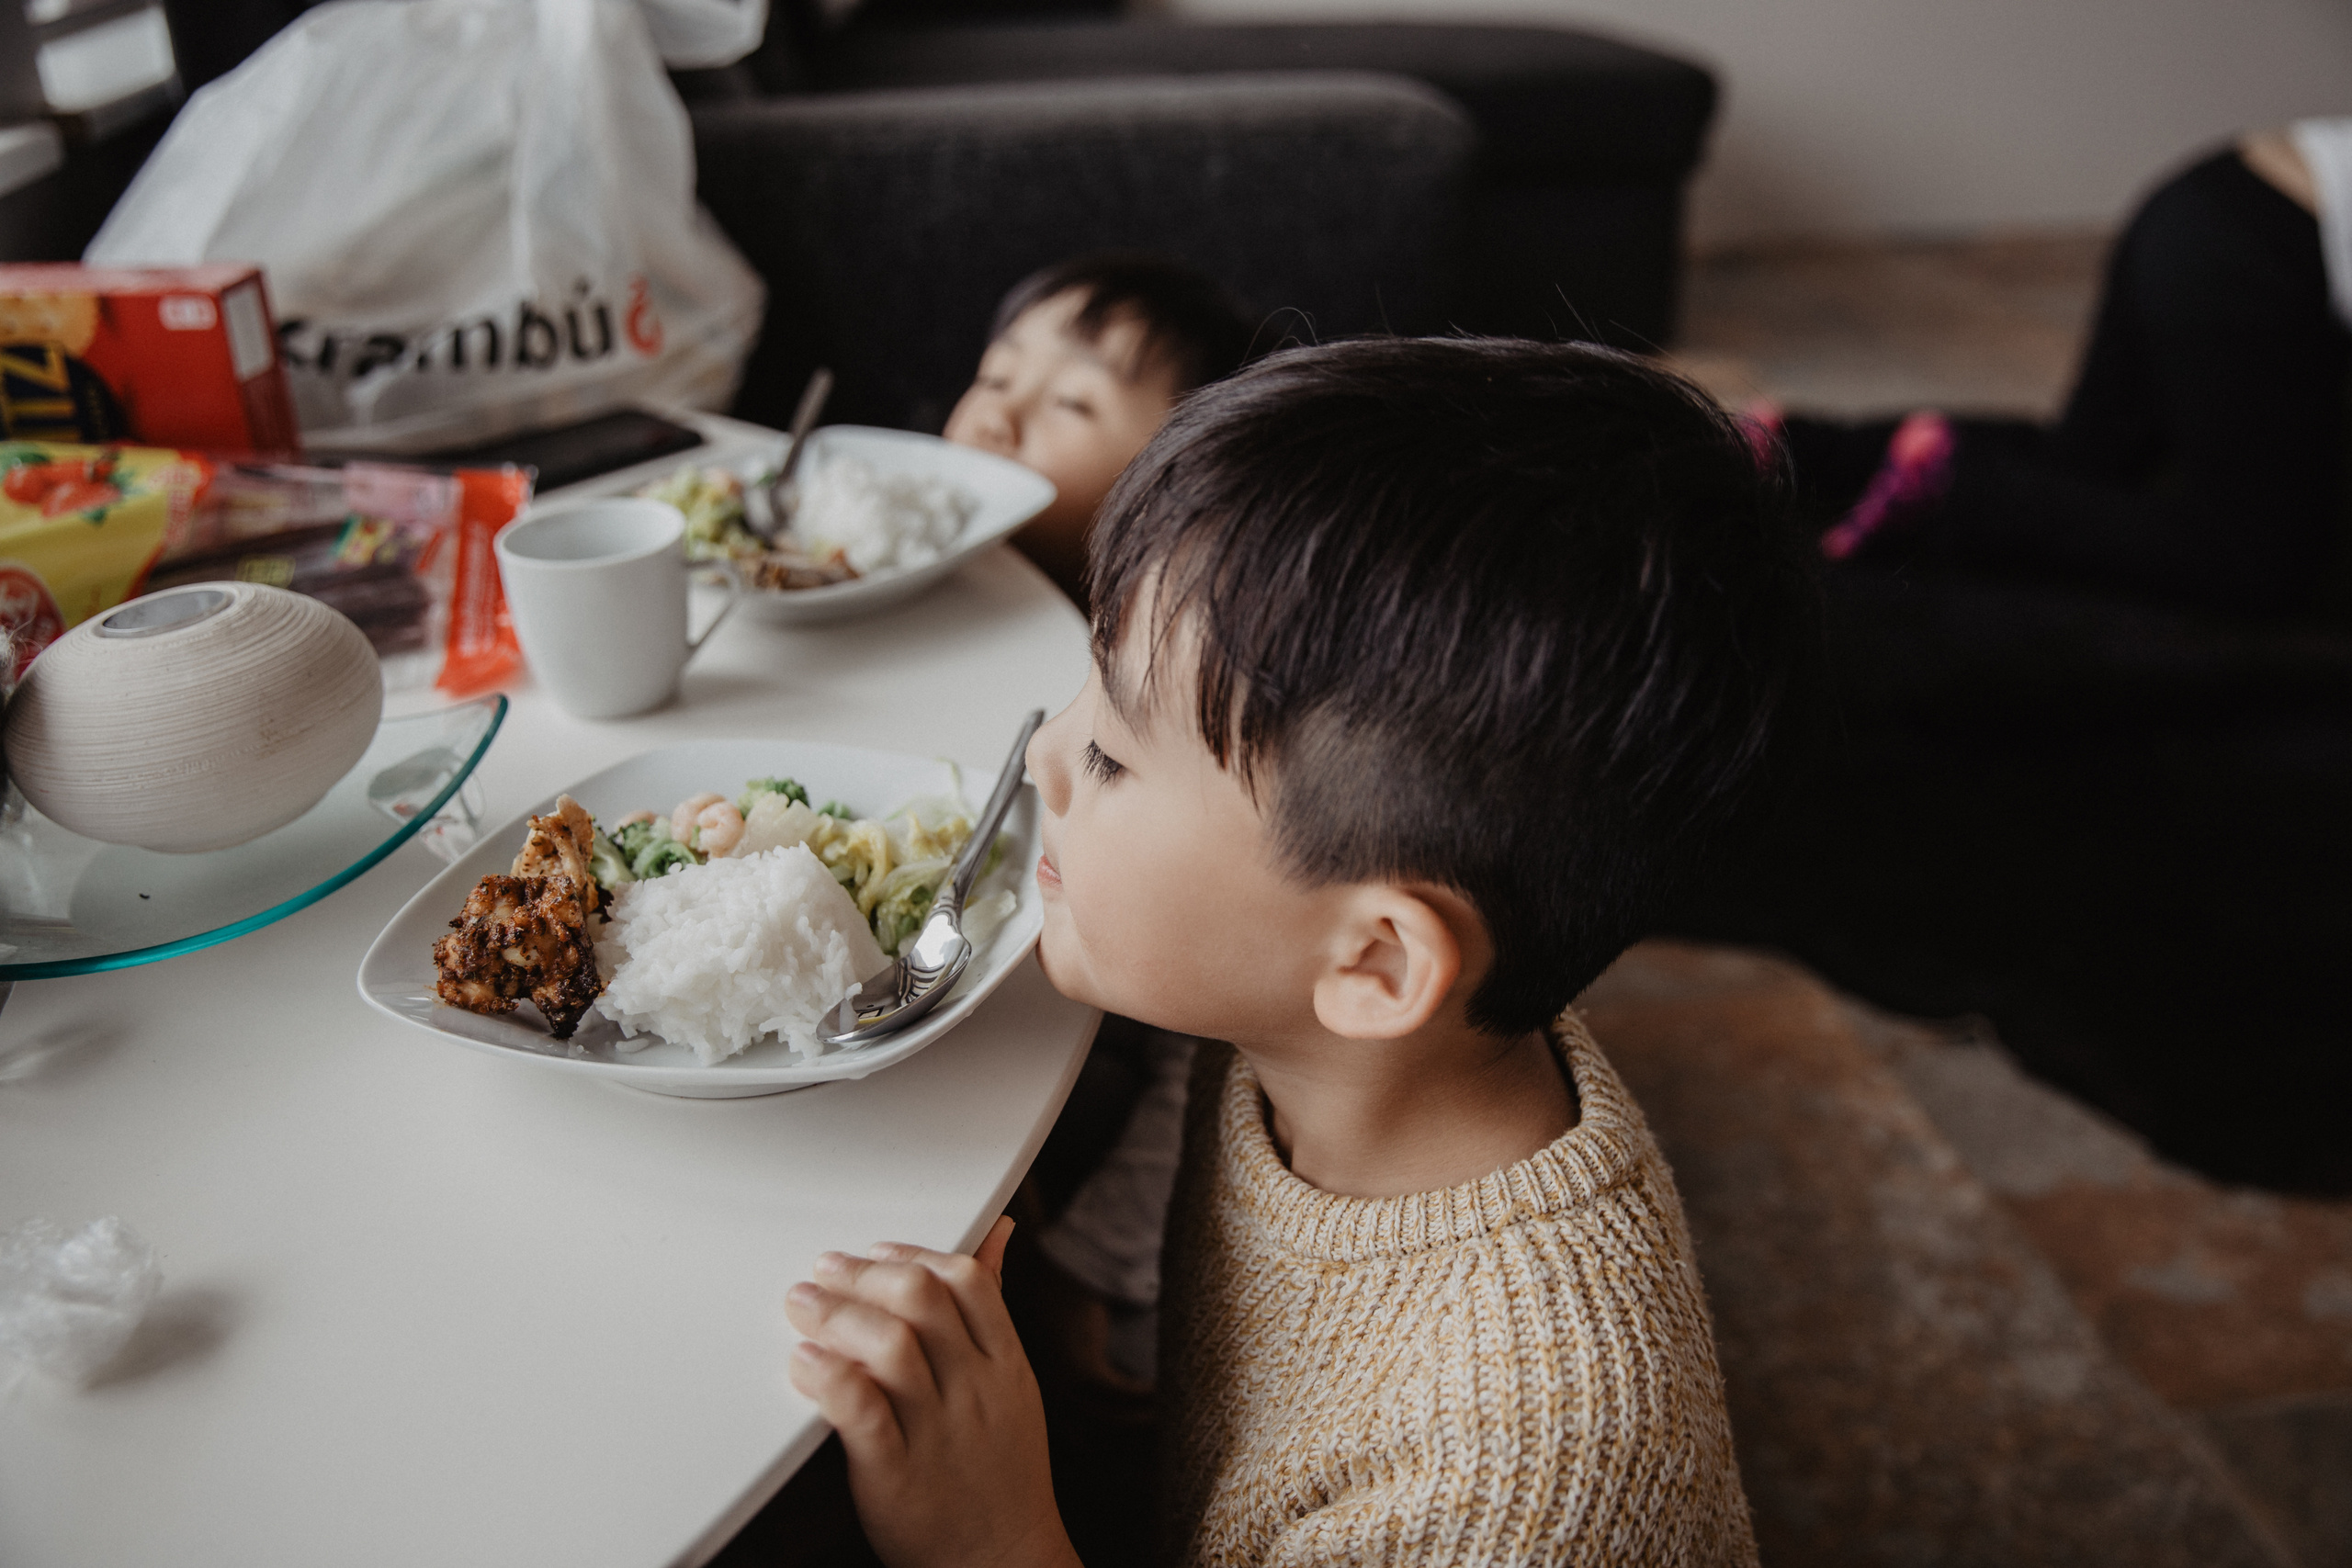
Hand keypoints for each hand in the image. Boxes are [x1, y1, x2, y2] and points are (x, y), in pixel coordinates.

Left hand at [786, 1217, 1080, 1567]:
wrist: (1000, 1560)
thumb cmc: (998, 1471)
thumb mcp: (1010, 1384)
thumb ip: (991, 1309)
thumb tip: (996, 1232)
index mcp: (1005, 1366)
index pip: (965, 1280)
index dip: (910, 1255)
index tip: (871, 1256)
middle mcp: (974, 1392)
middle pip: (921, 1300)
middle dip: (861, 1275)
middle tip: (821, 1272)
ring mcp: (937, 1433)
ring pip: (889, 1346)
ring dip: (834, 1315)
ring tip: (801, 1307)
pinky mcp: (896, 1475)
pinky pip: (859, 1412)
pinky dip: (827, 1377)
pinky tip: (804, 1363)